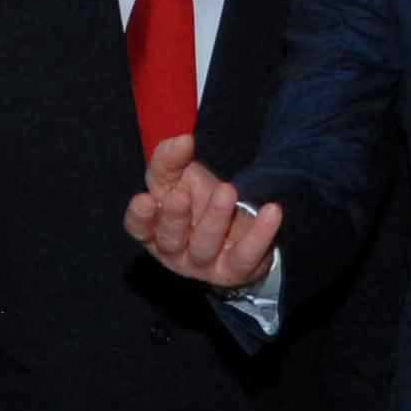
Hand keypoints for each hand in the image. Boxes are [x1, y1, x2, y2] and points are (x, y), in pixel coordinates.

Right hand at [123, 133, 283, 288]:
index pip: (139, 227)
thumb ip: (170, 159)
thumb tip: (181, 140)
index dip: (140, 216)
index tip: (145, 199)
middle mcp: (174, 251)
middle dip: (175, 217)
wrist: (238, 224)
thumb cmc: (198, 201)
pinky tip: (271, 211)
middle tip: (181, 195)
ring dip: (215, 218)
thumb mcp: (179, 177)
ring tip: (227, 190)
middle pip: (170, 239)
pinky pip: (246, 255)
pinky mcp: (235, 270)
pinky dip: (259, 234)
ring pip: (204, 246)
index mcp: (155, 229)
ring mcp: (204, 265)